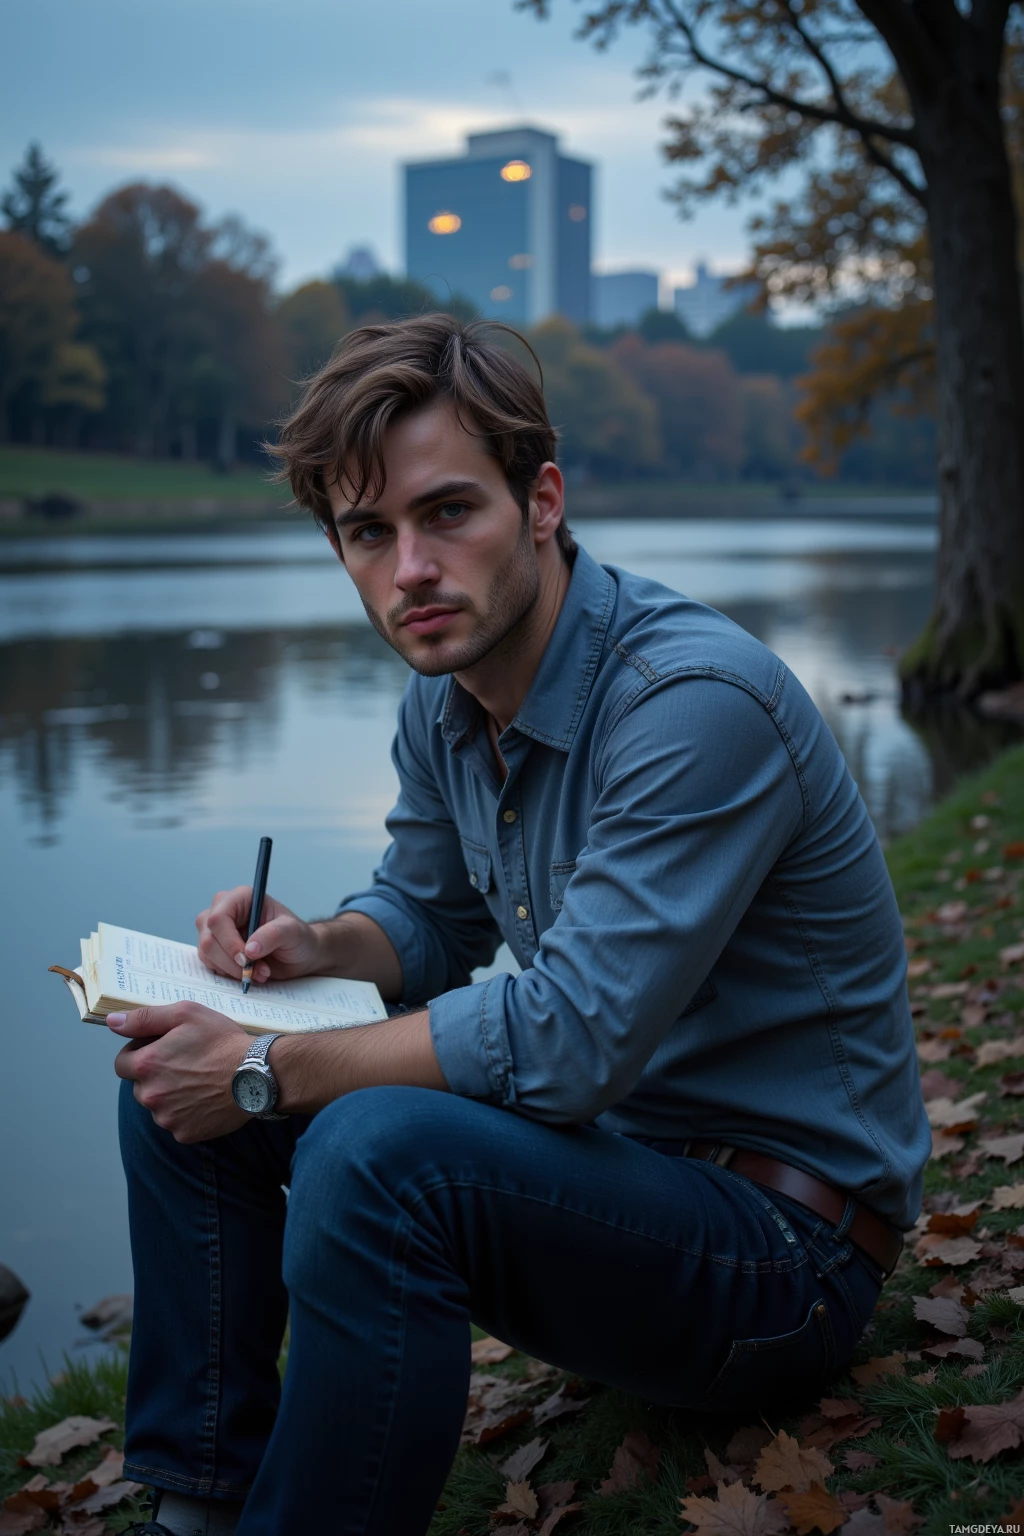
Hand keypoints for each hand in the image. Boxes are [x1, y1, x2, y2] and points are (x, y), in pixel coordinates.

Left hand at [109, 1002, 251, 1142]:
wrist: (257, 1074)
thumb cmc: (222, 1041)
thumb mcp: (185, 1014)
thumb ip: (144, 1018)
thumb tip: (112, 1022)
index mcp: (146, 1065)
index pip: (121, 1064)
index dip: (139, 1054)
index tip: (162, 1049)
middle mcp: (150, 1095)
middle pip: (140, 1086)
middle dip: (155, 1075)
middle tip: (185, 1063)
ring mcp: (167, 1118)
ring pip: (158, 1106)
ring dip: (170, 1095)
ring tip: (198, 1081)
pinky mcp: (185, 1133)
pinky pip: (177, 1122)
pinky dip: (186, 1112)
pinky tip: (205, 1098)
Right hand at [196, 887, 322, 983]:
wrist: (297, 956)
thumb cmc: (297, 937)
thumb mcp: (293, 932)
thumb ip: (273, 935)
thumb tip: (249, 949)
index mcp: (240, 898)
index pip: (218, 918)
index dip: (229, 942)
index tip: (247, 960)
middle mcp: (223, 910)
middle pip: (209, 939)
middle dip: (233, 961)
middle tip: (259, 971)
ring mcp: (215, 931)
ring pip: (206, 954)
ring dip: (233, 970)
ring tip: (260, 972)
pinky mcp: (214, 950)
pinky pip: (210, 965)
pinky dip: (229, 974)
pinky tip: (250, 973)